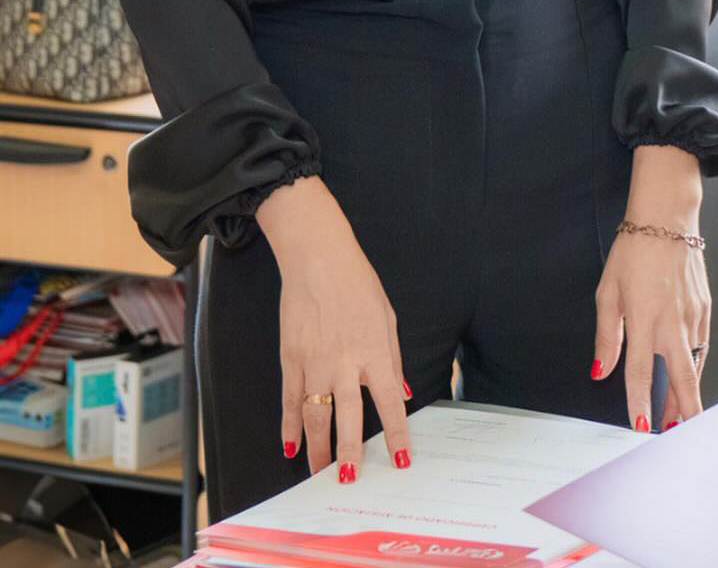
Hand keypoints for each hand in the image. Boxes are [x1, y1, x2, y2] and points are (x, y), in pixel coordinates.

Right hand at [257, 177, 411, 481]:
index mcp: (375, 352)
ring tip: (320, 473)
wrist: (319, 261)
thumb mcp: (387, 319)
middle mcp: (346, 363)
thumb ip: (394, 360)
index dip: (397, 434)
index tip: (402, 459)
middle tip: (351, 480)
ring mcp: (315, 364)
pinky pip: (291, 401)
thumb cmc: (359, 286)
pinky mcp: (291, 359)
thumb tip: (403, 394)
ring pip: (316, 417)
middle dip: (351, 453)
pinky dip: (291, 426)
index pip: (389, 404)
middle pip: (349, 419)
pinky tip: (292, 445)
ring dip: (318, 448)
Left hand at [592, 146, 708, 433]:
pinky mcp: (704, 307)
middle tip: (675, 435)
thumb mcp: (608, 290)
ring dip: (688, 394)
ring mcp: (692, 315)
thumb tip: (601, 370)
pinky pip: (701, 346)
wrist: (668, 217)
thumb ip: (606, 334)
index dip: (640, 403)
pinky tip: (689, 376)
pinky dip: (696, 366)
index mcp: (644, 317)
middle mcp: (672, 321)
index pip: (641, 372)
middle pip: (681, 379)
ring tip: (680, 418)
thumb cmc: (634, 249)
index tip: (639, 427)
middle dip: (680, 412)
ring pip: (695, 366)